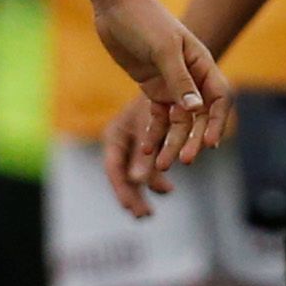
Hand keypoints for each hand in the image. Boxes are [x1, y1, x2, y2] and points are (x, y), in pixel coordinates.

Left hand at [93, 0, 232, 204]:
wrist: (115, 6)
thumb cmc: (144, 20)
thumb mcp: (162, 49)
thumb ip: (179, 80)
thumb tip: (195, 110)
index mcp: (202, 64)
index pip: (219, 98)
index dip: (216, 121)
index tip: (209, 143)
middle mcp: (190, 76)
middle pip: (198, 116)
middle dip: (192, 139)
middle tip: (185, 161)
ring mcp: (170, 83)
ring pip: (177, 120)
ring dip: (170, 142)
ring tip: (160, 164)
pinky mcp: (151, 88)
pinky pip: (157, 116)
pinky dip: (152, 132)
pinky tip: (145, 149)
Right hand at [100, 91, 176, 217]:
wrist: (171, 70)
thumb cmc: (160, 95)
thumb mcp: (151, 126)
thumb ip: (146, 153)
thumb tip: (139, 182)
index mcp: (115, 134)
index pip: (113, 169)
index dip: (122, 190)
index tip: (132, 209)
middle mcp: (122, 138)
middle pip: (123, 173)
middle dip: (133, 196)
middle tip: (143, 215)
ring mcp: (135, 139)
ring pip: (137, 171)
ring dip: (146, 188)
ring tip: (152, 208)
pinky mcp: (150, 138)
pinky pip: (150, 163)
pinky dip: (157, 176)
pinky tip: (167, 187)